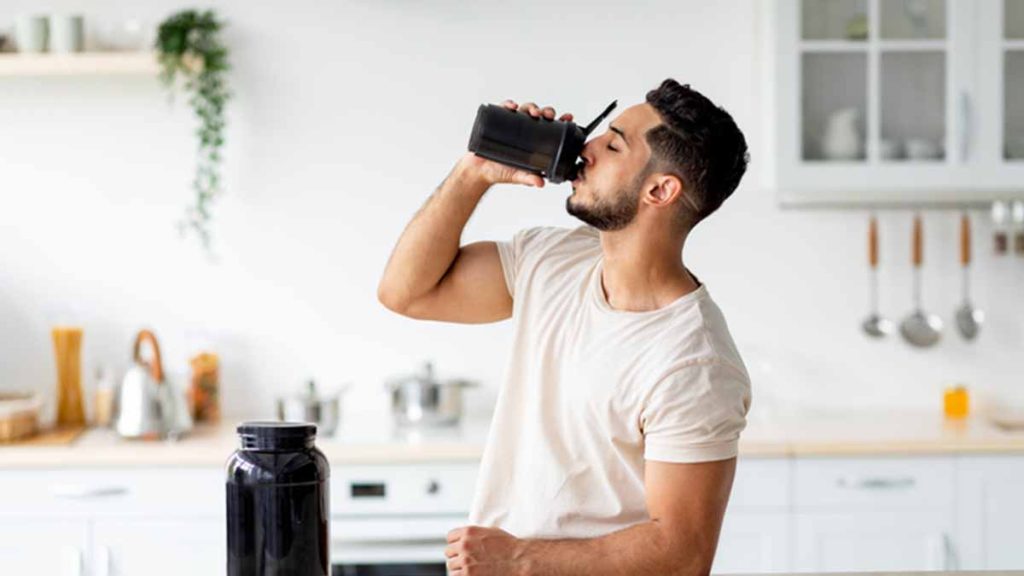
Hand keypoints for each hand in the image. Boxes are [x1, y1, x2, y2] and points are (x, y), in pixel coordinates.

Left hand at [445, 525, 526, 575]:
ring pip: (451, 565)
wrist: (519, 561)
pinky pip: (455, 575)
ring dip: (459, 568)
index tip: (460, 548)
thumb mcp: (490, 532)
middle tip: (467, 560)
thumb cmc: (509, 548)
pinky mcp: (468, 575)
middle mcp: (465, 545)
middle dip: (457, 556)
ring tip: (471, 569)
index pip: (450, 537)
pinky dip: (461, 575)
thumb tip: (464, 539)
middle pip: (449, 552)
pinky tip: (471, 574)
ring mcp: (465, 561)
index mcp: (469, 532)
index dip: (456, 543)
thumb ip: (474, 535)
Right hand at [458, 100, 574, 188]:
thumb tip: (540, 183)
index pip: (550, 128)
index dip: (560, 122)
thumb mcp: (517, 176)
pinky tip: (512, 107)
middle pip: (540, 115)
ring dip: (531, 107)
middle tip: (548, 115)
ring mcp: (511, 124)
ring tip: (533, 112)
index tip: (568, 117)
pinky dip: (508, 104)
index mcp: (533, 141)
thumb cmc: (500, 172)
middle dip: (546, 112)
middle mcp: (524, 130)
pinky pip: (504, 108)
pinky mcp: (497, 120)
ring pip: (525, 109)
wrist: (479, 171)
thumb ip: (528, 178)